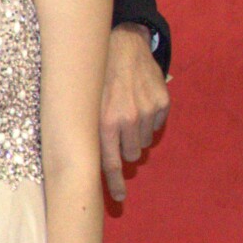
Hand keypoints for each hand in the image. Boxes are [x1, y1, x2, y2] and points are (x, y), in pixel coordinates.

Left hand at [100, 25, 169, 202]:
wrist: (121, 44)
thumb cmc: (96, 76)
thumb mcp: (84, 104)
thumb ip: (88, 133)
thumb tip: (81, 164)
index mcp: (105, 123)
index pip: (112, 164)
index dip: (115, 184)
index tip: (119, 198)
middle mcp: (127, 119)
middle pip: (132, 156)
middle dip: (125, 149)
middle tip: (119, 132)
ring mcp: (147, 111)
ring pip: (144, 142)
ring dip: (136, 134)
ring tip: (127, 112)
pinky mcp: (162, 102)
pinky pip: (157, 125)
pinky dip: (149, 119)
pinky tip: (139, 102)